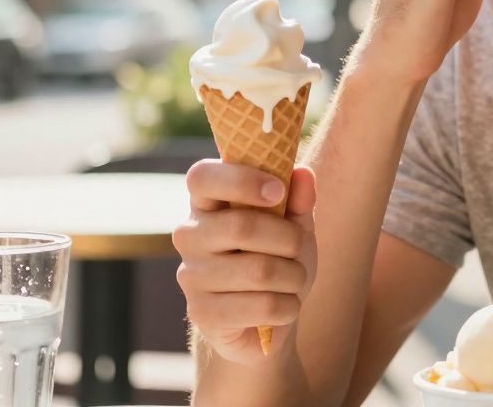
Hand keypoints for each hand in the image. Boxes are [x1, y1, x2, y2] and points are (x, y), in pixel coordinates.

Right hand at [174, 161, 316, 364]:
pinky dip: (288, 307)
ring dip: (294, 276)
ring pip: (260, 271)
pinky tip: (283, 307)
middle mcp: (189, 235)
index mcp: (206, 203)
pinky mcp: (202, 313)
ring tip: (293, 281)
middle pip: (242, 226)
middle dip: (288, 240)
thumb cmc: (278, 259)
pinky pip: (263, 306)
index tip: (277, 190)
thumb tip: (303, 173)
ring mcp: (191, 275)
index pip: (202, 177)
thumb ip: (298, 201)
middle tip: (297, 250)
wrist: (267, 319)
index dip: (241, 180)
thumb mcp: (294, 226)